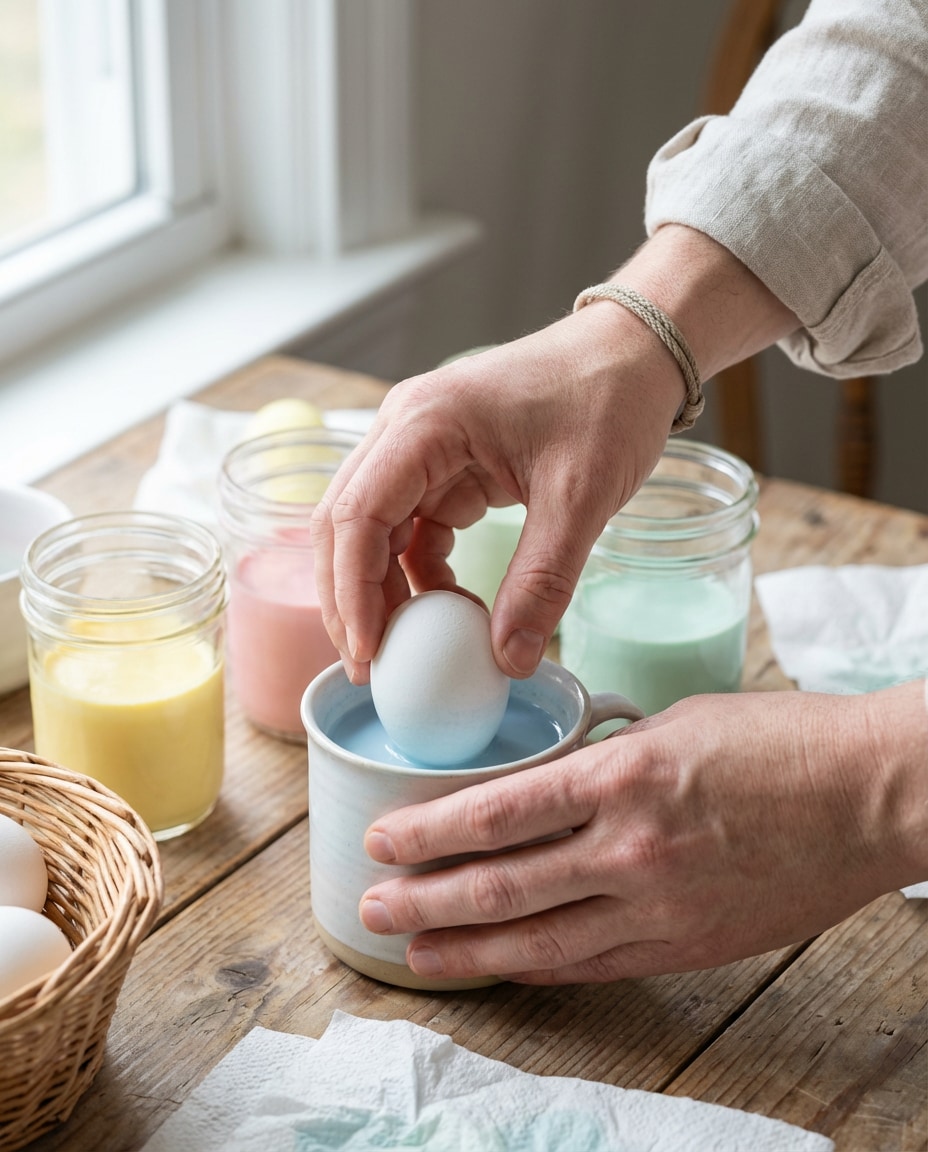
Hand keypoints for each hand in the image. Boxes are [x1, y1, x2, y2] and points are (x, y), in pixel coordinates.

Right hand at [311, 225, 796, 684]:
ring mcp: (419, 447)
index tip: (368, 653)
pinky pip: (411, 529)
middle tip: (368, 667)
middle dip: (350, 598)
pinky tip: (443, 609)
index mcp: (424, 423)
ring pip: (371, 530)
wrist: (634, 353)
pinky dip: (417, 574)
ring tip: (400, 650)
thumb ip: (542, 581)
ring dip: (379, 590)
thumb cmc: (608, 400)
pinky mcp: (443, 466)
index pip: (356, 516)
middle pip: (345, 524)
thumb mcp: (581, 496)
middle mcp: (405, 429)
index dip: (353, 592)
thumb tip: (508, 659)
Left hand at [358, 682, 927, 983]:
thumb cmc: (780, 742)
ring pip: (539, 937)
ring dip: (466, 947)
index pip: (498, 812)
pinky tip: (501, 966)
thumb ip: (608, 759)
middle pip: (501, 882)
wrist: (871, 796)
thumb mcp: (677, 723)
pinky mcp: (689, 944)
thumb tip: (557, 786)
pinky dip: (540, 965)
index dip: (428, 832)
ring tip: (413, 952)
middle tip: (372, 906)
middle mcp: (630, 846)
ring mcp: (659, 904)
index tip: (383, 840)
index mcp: (623, 774)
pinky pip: (596, 963)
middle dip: (425, 899)